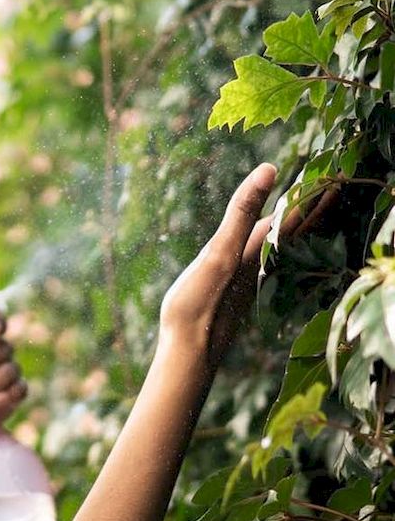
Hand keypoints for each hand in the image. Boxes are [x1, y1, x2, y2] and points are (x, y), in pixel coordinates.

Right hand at [158, 163, 336, 368]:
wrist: (188, 351)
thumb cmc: (201, 304)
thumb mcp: (220, 252)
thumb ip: (242, 211)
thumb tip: (270, 169)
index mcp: (258, 252)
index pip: (293, 214)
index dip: (311, 192)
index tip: (331, 171)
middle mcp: (257, 265)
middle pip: (291, 231)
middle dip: (309, 209)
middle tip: (328, 187)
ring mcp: (244, 280)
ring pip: (276, 248)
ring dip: (290, 228)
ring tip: (299, 213)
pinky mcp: (230, 292)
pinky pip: (259, 261)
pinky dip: (267, 247)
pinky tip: (259, 252)